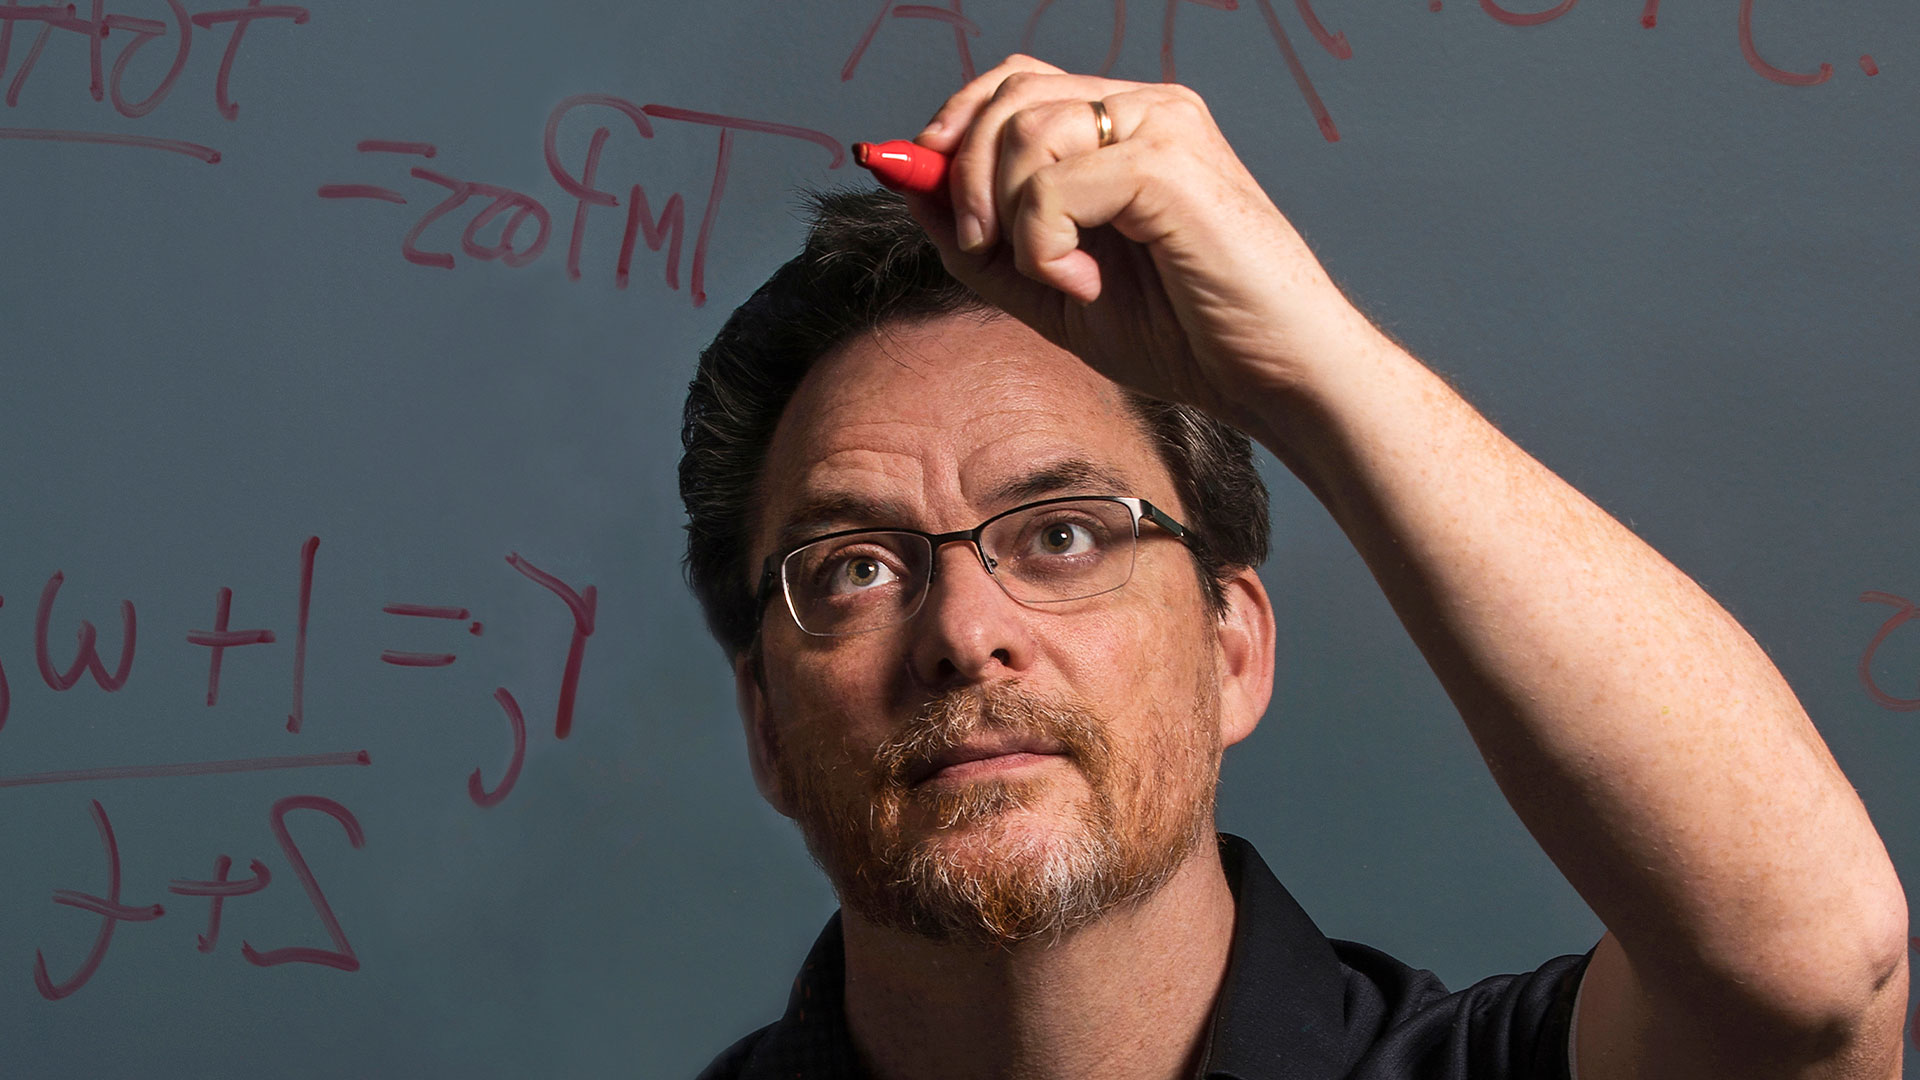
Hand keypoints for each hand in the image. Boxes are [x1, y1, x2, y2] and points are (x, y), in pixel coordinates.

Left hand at [904, 55, 1372, 437]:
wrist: (1271, 377)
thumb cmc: (1184, 336)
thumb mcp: (1054, 290)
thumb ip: (983, 242)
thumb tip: (910, 186)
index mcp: (1123, 127)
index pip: (1013, 84)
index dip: (952, 126)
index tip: (914, 179)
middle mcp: (1145, 109)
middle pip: (1008, 95)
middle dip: (965, 173)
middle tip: (985, 248)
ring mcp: (1162, 126)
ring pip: (1024, 132)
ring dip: (1010, 217)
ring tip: (1058, 277)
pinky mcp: (1169, 163)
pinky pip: (1056, 184)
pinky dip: (1045, 242)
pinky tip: (1085, 282)